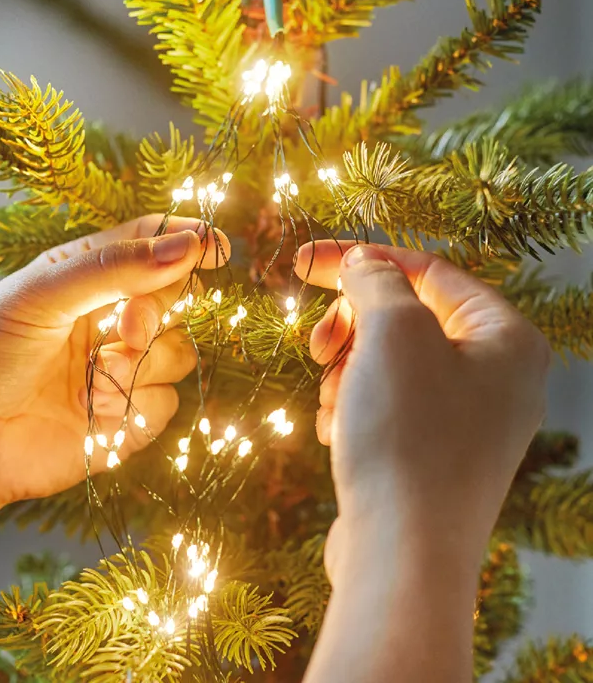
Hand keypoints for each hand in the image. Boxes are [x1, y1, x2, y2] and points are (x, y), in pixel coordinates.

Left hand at [0, 214, 228, 627]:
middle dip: (157, 313)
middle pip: (177, 300)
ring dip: (143, 366)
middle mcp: (110, 321)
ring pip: (181, 354)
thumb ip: (115, 267)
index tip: (217, 248)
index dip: (188, 241)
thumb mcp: (41, 294)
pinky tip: (91, 413)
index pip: (152, 245)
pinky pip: (167, 403)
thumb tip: (188, 245)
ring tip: (94, 380)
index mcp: (87, 278)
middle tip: (125, 328)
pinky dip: (135, 407)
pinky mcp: (128, 419)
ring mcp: (122, 371)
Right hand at [297, 243, 549, 682]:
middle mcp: (495, 379)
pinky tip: (341, 437)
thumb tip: (362, 264)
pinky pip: (384, 407)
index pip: (429, 272)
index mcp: (507, 340)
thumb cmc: (408, 434)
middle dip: (353, 329)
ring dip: (347, 375)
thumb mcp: (392, 333)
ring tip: (336, 406)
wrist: (401, 554)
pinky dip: (354, 410)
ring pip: (386, 366)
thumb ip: (375, 281)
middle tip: (319, 346)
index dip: (365, 259)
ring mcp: (464, 422)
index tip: (308, 261)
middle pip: (407, 321)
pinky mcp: (431, 455)